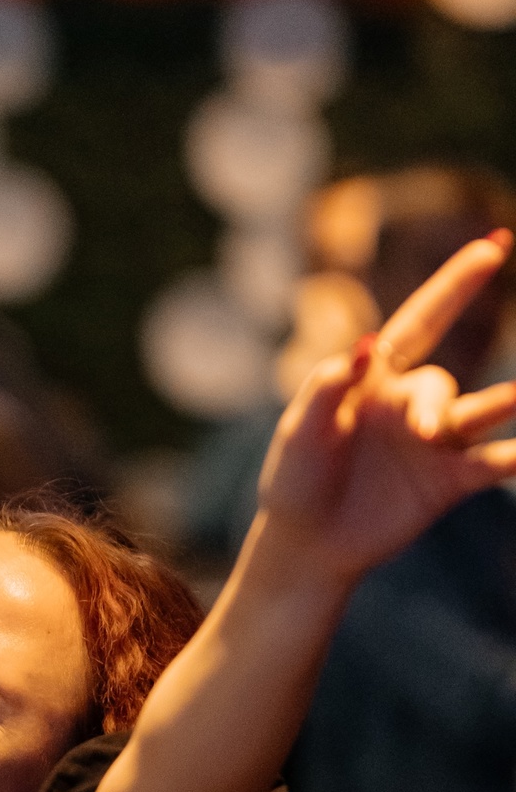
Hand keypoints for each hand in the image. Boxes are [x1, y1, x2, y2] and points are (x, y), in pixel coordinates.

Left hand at [256, 232, 515, 583]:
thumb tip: (362, 345)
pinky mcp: (449, 482)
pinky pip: (493, 462)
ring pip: (479, 413)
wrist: (307, 545)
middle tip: (423, 431)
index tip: (492, 247)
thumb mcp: (299, 433)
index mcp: (372, 380)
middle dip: (435, 403)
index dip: (454, 285)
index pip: (420, 322)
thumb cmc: (295, 479)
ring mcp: (435, 443)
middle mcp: (410, 404)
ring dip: (501, 405)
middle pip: (440, 384)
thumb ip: (326, 389)